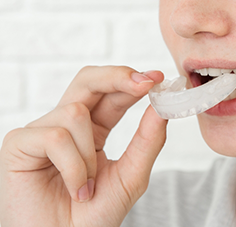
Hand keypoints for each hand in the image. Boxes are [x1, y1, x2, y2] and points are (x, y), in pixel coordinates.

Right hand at [0, 66, 166, 226]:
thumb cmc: (93, 217)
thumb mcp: (130, 176)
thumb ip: (147, 141)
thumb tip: (161, 108)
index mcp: (94, 129)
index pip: (111, 93)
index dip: (132, 81)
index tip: (157, 78)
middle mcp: (67, 125)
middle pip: (87, 80)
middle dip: (116, 77)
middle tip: (145, 83)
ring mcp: (42, 132)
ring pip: (74, 113)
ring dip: (88, 154)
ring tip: (87, 186)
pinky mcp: (20, 143)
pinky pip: (56, 136)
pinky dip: (73, 166)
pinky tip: (74, 189)